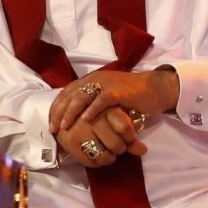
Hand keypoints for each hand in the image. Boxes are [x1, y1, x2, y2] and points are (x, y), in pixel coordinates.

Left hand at [49, 69, 179, 133]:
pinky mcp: (118, 91)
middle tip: (54, 128)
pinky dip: (92, 110)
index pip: (67, 93)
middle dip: (59, 112)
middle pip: (70, 95)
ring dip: (71, 112)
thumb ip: (93, 105)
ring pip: (82, 97)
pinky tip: (85, 120)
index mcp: (90, 81)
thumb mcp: (108, 99)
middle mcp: (95, 80)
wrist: (156, 89)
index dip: (57, 108)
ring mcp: (106, 84)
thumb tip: (78, 123)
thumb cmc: (131, 97)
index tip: (51, 123)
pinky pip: (101, 100)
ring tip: (65, 126)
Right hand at [55, 107, 146, 167]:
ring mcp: (78, 131)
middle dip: (120, 148)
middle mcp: (89, 118)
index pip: (124, 127)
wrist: (63, 111)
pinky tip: (95, 154)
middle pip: (116, 144)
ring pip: (104, 155)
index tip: (128, 138)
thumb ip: (129, 132)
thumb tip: (143, 150)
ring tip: (106, 151)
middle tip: (117, 145)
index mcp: (102, 106)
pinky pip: (91, 162)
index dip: (130, 137)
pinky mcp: (70, 143)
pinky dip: (97, 162)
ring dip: (109, 157)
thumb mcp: (113, 116)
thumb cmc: (95, 114)